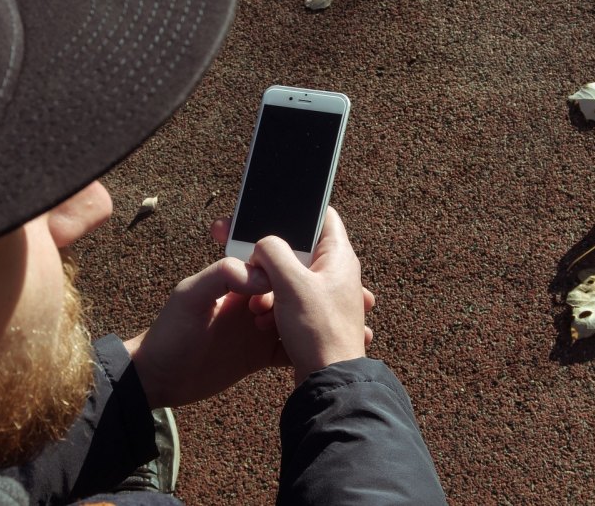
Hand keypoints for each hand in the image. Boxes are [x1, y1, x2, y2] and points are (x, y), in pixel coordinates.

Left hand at [124, 258, 288, 408]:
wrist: (159, 378)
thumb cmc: (169, 332)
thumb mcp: (190, 296)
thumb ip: (222, 275)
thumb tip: (264, 276)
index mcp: (237, 282)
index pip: (273, 268)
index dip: (284, 276)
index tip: (280, 294)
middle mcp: (251, 302)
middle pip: (290, 293)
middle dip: (297, 303)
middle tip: (280, 322)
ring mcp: (257, 330)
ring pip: (295, 321)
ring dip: (304, 327)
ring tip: (297, 339)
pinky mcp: (260, 356)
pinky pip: (288, 350)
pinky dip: (300, 352)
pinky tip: (306, 357)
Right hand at [248, 207, 369, 385]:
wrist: (328, 381)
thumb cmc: (319, 331)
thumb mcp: (291, 283)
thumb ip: (273, 252)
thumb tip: (262, 244)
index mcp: (339, 256)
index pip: (323, 216)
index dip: (298, 213)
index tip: (271, 217)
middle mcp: (336, 273)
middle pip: (299, 249)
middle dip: (271, 259)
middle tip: (255, 269)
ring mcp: (326, 295)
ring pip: (289, 277)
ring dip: (269, 287)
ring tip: (260, 306)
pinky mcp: (315, 316)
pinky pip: (288, 300)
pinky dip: (274, 306)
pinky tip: (264, 320)